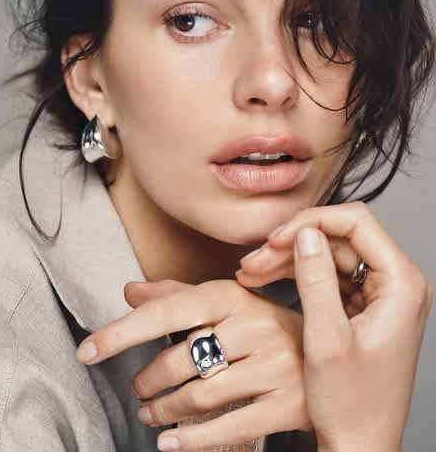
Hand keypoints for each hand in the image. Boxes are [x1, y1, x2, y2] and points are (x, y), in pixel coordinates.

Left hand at [75, 277, 312, 449]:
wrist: (330, 349)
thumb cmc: (264, 325)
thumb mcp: (226, 302)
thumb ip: (176, 296)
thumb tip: (129, 292)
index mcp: (232, 295)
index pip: (167, 310)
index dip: (122, 331)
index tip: (86, 350)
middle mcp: (254, 325)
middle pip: (181, 359)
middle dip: (148, 380)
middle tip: (136, 389)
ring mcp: (273, 365)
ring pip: (200, 394)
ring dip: (163, 409)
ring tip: (149, 413)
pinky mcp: (287, 404)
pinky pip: (228, 427)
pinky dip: (190, 440)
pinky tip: (168, 442)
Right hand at [236, 201, 433, 451]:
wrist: (359, 445)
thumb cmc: (352, 404)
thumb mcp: (326, 338)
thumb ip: (315, 280)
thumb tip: (305, 232)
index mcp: (400, 284)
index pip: (356, 221)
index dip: (311, 221)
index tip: (275, 239)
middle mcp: (394, 283)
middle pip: (339, 236)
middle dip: (292, 243)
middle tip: (253, 260)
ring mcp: (378, 294)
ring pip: (329, 254)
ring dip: (288, 259)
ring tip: (250, 272)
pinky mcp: (362, 306)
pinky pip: (327, 275)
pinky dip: (296, 276)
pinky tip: (265, 281)